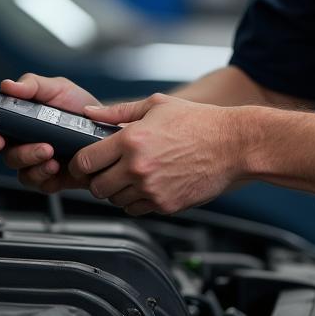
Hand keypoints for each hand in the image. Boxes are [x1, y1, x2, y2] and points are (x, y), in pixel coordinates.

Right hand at [0, 73, 101, 193]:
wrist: (104, 124)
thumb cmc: (76, 105)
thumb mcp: (57, 88)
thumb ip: (32, 85)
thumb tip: (8, 85)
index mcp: (15, 122)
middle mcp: (21, 145)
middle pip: (6, 156)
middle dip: (19, 154)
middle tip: (39, 147)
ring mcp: (35, 163)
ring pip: (22, 172)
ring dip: (36, 164)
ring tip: (53, 154)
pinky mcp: (50, 178)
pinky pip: (41, 184)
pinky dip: (48, 177)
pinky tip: (58, 166)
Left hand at [70, 93, 243, 215]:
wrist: (234, 144)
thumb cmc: (199, 121)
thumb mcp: (157, 105)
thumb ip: (118, 111)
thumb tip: (90, 113)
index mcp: (132, 139)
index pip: (86, 162)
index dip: (80, 163)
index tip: (84, 162)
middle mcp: (138, 167)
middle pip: (96, 188)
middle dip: (98, 179)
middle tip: (110, 169)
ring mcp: (151, 189)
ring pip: (116, 201)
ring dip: (119, 191)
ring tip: (134, 174)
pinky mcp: (165, 205)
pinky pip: (137, 210)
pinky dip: (138, 200)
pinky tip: (150, 184)